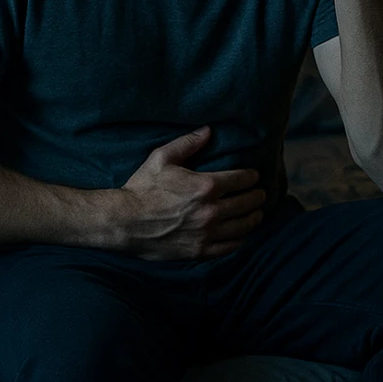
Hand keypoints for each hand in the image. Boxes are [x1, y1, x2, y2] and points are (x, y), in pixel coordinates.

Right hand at [119, 126, 266, 259]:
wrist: (123, 222)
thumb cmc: (141, 188)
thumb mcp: (161, 158)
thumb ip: (188, 143)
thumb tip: (208, 130)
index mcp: (206, 186)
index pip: (242, 180)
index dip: (252, 177)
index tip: (254, 176)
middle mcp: (211, 211)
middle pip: (248, 203)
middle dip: (257, 197)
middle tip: (259, 194)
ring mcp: (207, 233)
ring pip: (244, 226)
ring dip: (253, 218)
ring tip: (256, 214)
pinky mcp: (200, 251)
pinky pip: (230, 246)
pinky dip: (240, 239)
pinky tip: (241, 234)